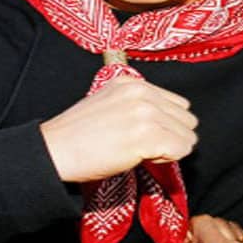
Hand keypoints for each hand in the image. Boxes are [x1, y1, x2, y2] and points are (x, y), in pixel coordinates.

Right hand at [40, 75, 197, 182]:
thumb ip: (138, 105)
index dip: (166, 125)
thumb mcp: (109, 104)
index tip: (143, 135)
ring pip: (188, 136)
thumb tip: (168, 123)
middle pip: (187, 120)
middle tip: (143, 146)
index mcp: (133, 83)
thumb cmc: (77, 135)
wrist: (55, 151)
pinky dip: (167, 159)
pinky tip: (142, 158)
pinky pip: (181, 149)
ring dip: (169, 149)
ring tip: (140, 151)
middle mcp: (142, 92)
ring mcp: (146, 113)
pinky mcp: (148, 135)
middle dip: (171, 136)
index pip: (178, 104)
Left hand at [150, 214, 242, 242]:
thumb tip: (195, 220)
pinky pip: (219, 224)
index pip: (162, 234)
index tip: (198, 238)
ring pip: (208, 221)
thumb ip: (199, 226)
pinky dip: (230, 231)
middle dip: (210, 228)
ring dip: (223, 230)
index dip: (181, 229)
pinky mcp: (215, 242)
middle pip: (190, 221)